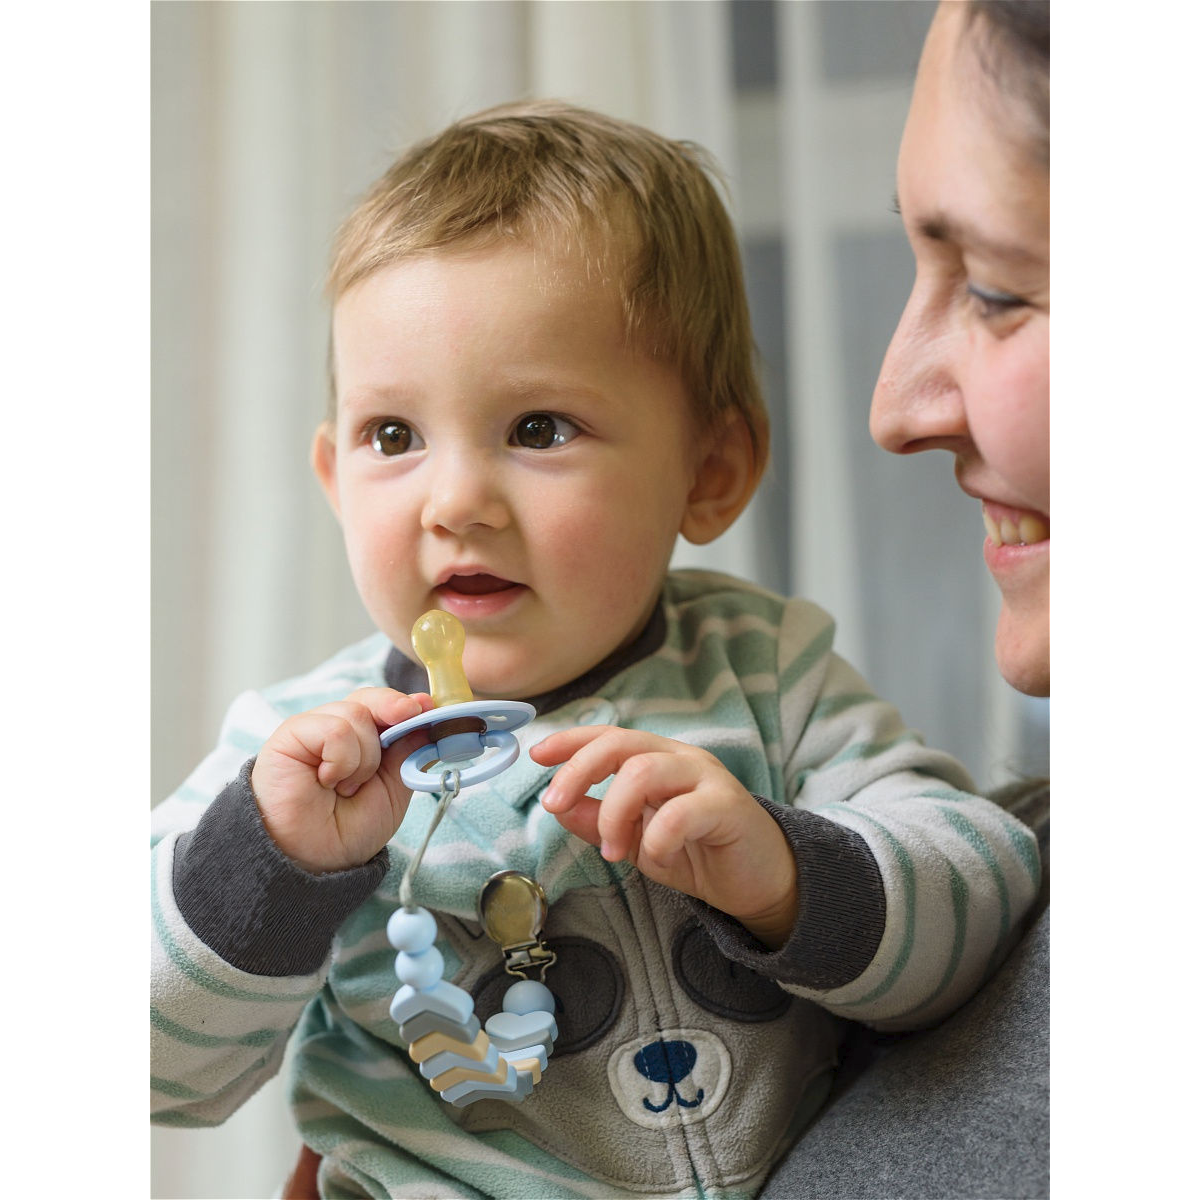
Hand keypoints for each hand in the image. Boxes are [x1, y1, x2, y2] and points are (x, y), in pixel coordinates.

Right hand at [251, 688, 433, 873]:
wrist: (316, 861)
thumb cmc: (349, 829)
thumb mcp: (393, 788)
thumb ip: (407, 751)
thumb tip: (426, 712)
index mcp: (360, 739)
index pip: (384, 706)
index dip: (408, 704)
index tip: (428, 708)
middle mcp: (335, 729)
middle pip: (369, 698)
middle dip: (393, 707)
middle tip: (409, 715)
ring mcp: (312, 729)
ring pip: (356, 714)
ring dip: (364, 758)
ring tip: (347, 787)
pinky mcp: (291, 735)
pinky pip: (334, 729)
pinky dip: (342, 759)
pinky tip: (328, 781)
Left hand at [530, 726, 797, 948]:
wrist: (757, 881)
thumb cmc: (697, 852)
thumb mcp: (637, 838)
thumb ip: (598, 820)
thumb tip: (559, 806)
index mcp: (657, 759)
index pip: (609, 736)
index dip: (571, 741)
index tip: (537, 755)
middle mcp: (681, 759)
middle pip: (621, 744)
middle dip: (579, 771)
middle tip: (555, 805)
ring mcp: (707, 779)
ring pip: (645, 771)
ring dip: (615, 813)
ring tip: (615, 851)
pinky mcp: (728, 806)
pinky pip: (683, 812)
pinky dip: (658, 838)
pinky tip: (657, 859)